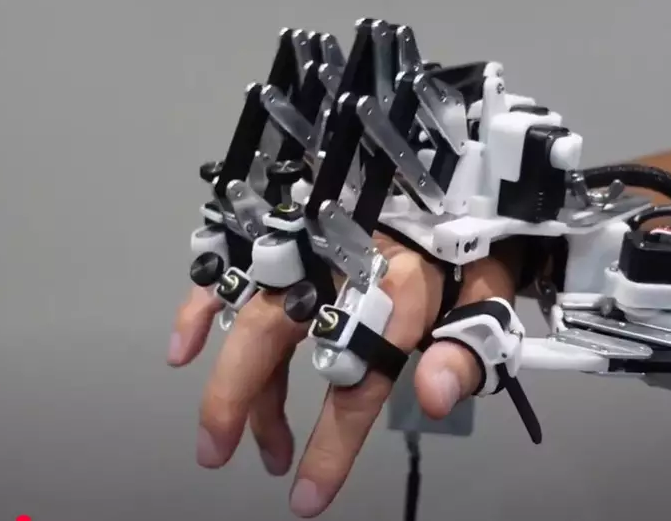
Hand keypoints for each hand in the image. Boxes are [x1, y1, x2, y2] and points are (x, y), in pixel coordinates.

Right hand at [168, 232, 520, 516]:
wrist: (461, 180)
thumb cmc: (473, 247)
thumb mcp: (488, 296)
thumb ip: (464, 349)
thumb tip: (432, 397)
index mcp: (399, 286)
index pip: (357, 379)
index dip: (332, 444)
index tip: (306, 496)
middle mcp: (342, 263)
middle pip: (274, 337)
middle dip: (245, 405)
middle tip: (219, 455)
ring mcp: (310, 244)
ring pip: (251, 313)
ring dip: (231, 380)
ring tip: (224, 438)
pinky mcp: (292, 231)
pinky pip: (236, 266)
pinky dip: (202, 306)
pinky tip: (183, 349)